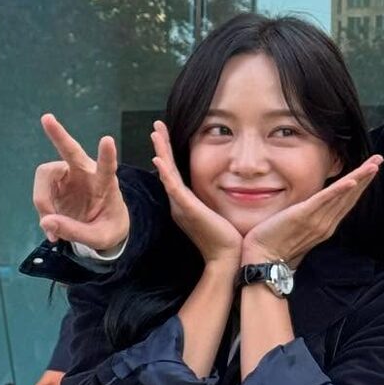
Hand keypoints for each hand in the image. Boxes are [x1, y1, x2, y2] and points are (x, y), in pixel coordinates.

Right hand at [33, 114, 129, 251]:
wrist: (103, 229)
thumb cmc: (108, 229)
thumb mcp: (99, 238)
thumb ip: (75, 231)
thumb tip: (46, 222)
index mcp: (106, 185)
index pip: (108, 168)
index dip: (107, 155)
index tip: (108, 140)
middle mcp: (86, 174)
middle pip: (70, 151)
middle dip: (58, 135)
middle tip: (47, 118)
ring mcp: (69, 177)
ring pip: (45, 175)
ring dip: (42, 200)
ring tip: (51, 227)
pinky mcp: (55, 185)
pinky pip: (40, 192)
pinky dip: (42, 211)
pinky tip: (53, 230)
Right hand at [150, 122, 243, 264]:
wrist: (228, 258)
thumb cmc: (227, 238)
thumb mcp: (218, 211)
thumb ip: (214, 198)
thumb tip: (226, 184)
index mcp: (185, 203)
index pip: (174, 172)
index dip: (168, 152)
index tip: (164, 134)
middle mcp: (179, 203)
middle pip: (167, 169)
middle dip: (161, 145)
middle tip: (156, 125)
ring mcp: (182, 206)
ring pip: (167, 173)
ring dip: (161, 151)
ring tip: (155, 133)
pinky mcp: (188, 210)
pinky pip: (174, 188)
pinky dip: (166, 173)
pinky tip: (159, 158)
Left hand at [241, 155, 383, 266]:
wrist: (262, 260)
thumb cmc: (275, 245)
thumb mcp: (297, 229)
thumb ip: (308, 217)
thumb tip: (310, 206)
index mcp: (325, 226)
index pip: (347, 201)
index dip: (360, 184)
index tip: (370, 169)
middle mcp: (326, 224)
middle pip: (350, 196)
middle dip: (366, 177)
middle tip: (379, 160)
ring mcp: (316, 220)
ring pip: (343, 196)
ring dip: (359, 178)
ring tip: (373, 165)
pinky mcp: (303, 216)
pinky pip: (324, 201)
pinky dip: (339, 190)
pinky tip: (352, 180)